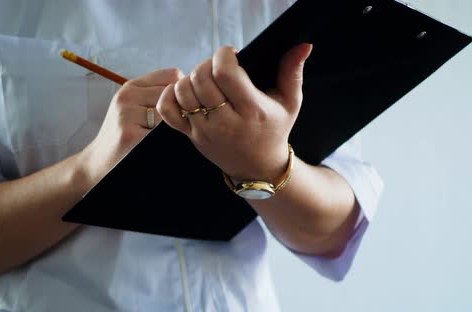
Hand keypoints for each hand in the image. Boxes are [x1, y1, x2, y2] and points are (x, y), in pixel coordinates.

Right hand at [82, 68, 182, 181]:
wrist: (99, 163)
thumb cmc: (125, 135)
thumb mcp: (134, 107)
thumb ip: (158, 94)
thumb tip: (193, 88)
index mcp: (131, 87)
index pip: (172, 75)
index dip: (182, 93)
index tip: (180, 108)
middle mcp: (127, 97)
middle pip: (173, 95)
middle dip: (179, 111)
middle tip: (173, 127)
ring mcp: (127, 115)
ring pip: (170, 114)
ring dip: (174, 127)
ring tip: (161, 138)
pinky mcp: (130, 135)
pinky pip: (163, 132)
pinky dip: (167, 141)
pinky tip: (158, 146)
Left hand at [157, 44, 312, 181]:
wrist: (258, 169)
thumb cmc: (275, 130)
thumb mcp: (290, 102)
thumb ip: (293, 72)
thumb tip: (304, 45)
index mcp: (252, 110)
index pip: (225, 72)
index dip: (224, 55)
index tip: (232, 55)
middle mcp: (226, 123)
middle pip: (201, 79)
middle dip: (207, 64)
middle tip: (218, 68)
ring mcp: (205, 131)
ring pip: (183, 92)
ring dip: (190, 79)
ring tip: (205, 81)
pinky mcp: (191, 136)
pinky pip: (168, 112)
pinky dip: (169, 96)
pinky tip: (184, 92)